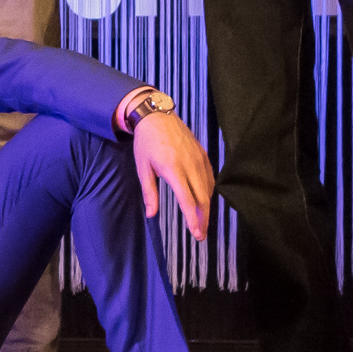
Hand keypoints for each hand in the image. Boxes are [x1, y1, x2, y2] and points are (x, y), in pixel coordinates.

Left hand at [133, 109, 215, 237]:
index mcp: (173, 169)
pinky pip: (210, 177)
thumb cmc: (146, 142)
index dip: (193, 219)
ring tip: (202, 222)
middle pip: (202, 198)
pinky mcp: (203, 154)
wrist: (157, 116)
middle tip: (201, 235)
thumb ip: (149, 192)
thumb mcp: (143, 168)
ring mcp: (198, 159)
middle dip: (203, 219)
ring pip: (208, 189)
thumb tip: (151, 214)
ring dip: (207, 207)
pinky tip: (205, 200)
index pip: (188, 200)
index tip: (196, 233)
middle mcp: (189, 165)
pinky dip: (209, 191)